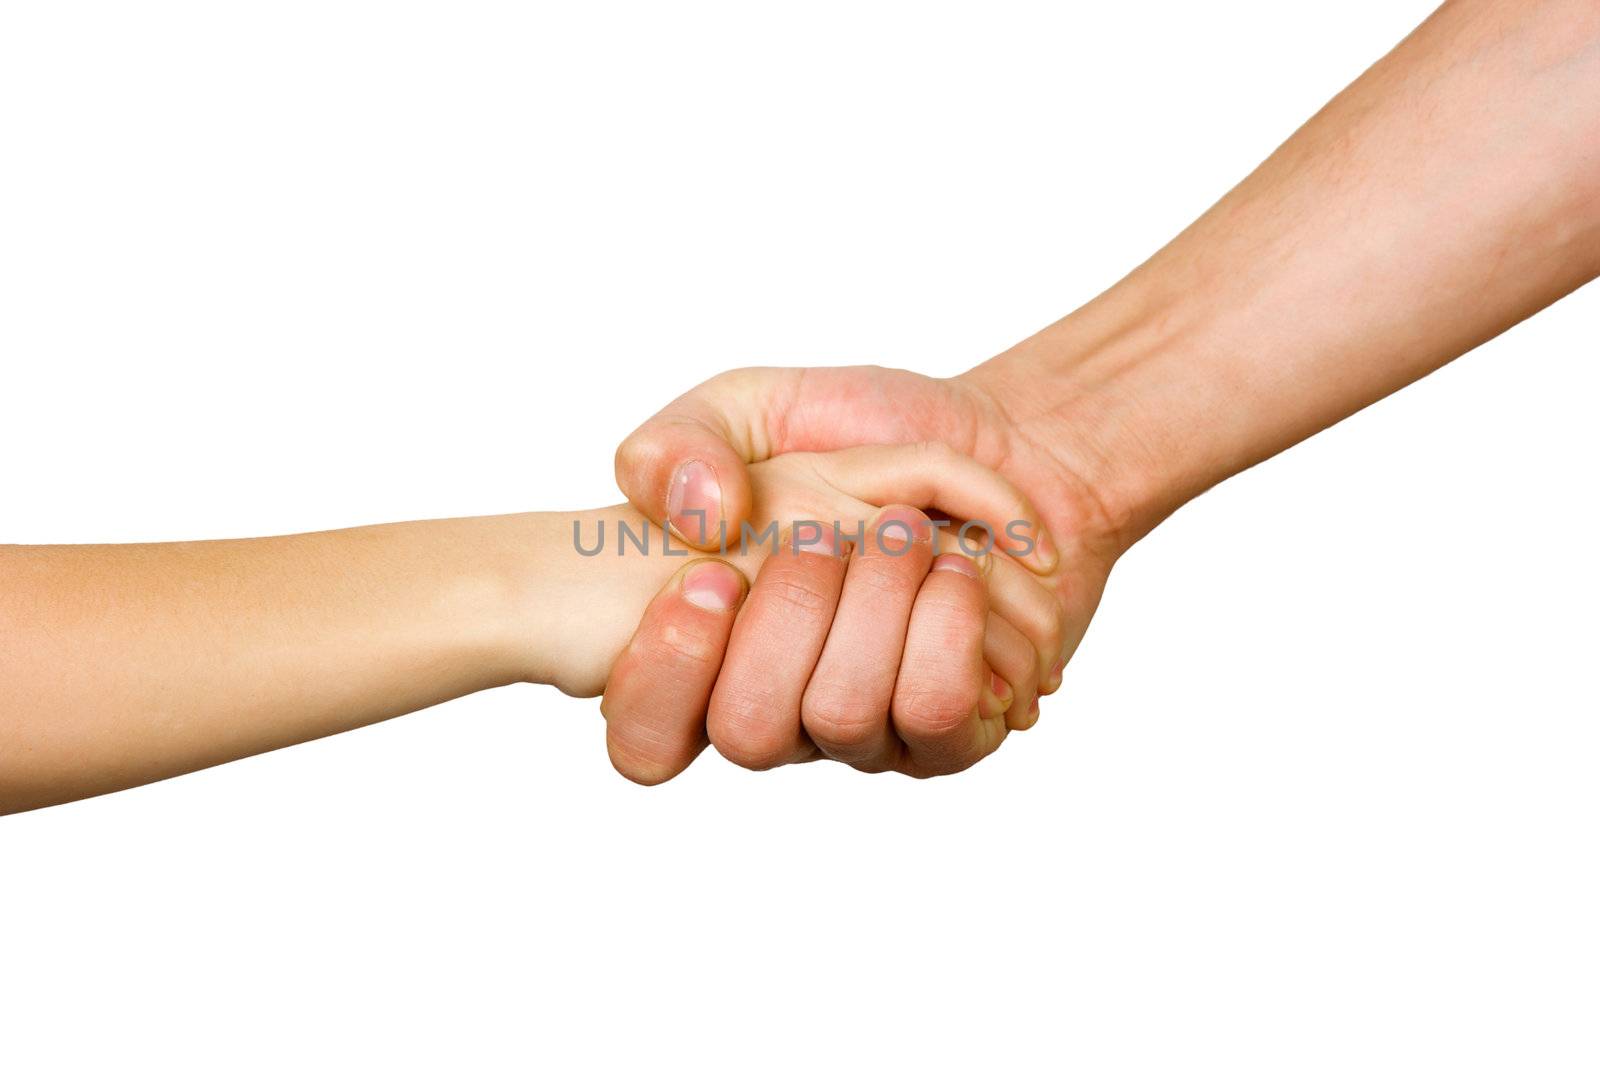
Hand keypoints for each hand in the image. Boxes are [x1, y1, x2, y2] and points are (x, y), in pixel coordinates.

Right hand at [573, 444, 1063, 781]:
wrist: (1011, 438)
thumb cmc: (866, 421)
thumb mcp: (742, 406)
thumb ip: (673, 448)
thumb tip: (706, 519)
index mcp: (713, 640)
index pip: (644, 734)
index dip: (661, 671)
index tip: (711, 574)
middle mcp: (784, 698)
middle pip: (750, 724)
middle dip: (797, 605)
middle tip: (835, 528)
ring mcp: (864, 725)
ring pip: (843, 713)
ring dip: (886, 600)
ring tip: (919, 534)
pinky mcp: (952, 731)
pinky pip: (940, 709)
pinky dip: (962, 620)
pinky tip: (977, 566)